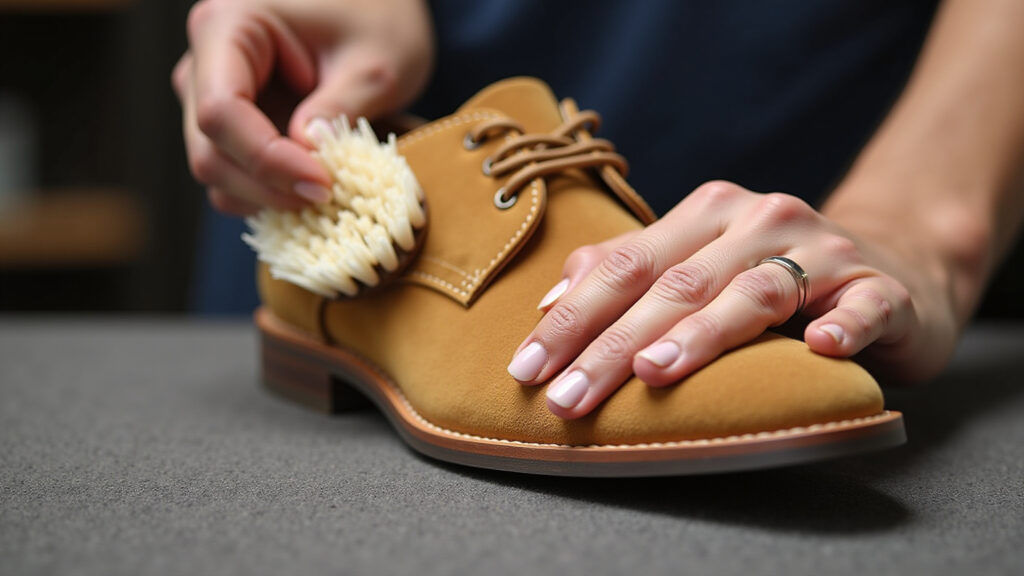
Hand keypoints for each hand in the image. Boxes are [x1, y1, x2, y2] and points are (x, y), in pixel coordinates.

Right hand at [172, 0, 433, 214]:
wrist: (374, 11)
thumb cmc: (376, 20)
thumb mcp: (374, 64)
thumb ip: (339, 108)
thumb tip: (306, 155)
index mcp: (227, 26)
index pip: (220, 111)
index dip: (266, 160)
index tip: (320, 184)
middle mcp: (204, 63)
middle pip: (210, 150)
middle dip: (267, 186)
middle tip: (328, 198)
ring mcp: (209, 97)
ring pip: (217, 172)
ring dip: (269, 196)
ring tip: (327, 192)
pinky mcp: (231, 127)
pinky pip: (235, 176)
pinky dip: (271, 194)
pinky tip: (314, 188)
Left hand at [508, 181, 959, 418]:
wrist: (892, 265)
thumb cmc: (773, 277)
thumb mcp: (697, 265)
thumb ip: (629, 272)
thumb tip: (550, 299)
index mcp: (707, 214)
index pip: (626, 265)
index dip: (571, 316)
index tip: (525, 368)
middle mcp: (760, 221)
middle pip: (676, 284)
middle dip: (614, 343)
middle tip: (569, 398)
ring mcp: (824, 252)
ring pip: (754, 292)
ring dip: (703, 333)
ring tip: (656, 371)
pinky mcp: (880, 288)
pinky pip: (863, 306)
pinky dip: (842, 324)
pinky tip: (819, 346)